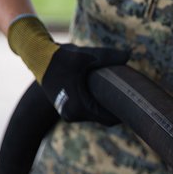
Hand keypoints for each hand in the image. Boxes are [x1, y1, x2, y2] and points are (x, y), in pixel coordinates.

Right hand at [7, 15, 129, 125]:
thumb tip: (129, 55)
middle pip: (103, 119)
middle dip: (115, 109)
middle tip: (130, 99)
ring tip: (118, 95)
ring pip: (95, 115)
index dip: (123, 113)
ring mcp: (68, 113)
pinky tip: (104, 93)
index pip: (109, 118)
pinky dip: (96, 105)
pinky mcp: (66, 109)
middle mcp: (72, 114)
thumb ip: (108, 56)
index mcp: (78, 106)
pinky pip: (87, 112)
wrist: (36, 57)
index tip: (136, 105)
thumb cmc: (61, 57)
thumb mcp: (87, 56)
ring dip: (105, 106)